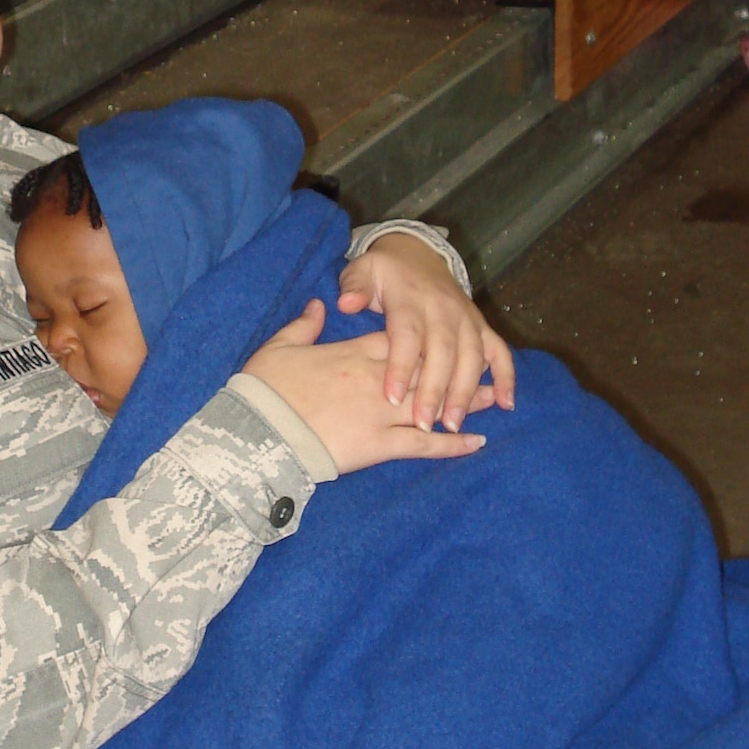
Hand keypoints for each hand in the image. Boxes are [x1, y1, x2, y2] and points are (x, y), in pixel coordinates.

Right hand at [243, 300, 488, 473]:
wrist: (259, 431)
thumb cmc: (264, 389)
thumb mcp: (279, 346)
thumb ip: (305, 324)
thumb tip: (322, 303)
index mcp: (352, 352)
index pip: (398, 341)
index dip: (421, 340)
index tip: (439, 338)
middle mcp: (376, 379)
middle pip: (426, 368)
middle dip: (454, 369)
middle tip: (481, 368)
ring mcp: (381, 413)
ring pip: (433, 403)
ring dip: (463, 402)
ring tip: (488, 400)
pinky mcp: (380, 444)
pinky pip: (425, 445)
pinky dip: (453, 445)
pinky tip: (476, 442)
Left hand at [337, 233, 514, 432]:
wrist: (415, 252)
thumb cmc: (382, 272)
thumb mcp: (361, 270)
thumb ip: (354, 287)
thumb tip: (347, 303)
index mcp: (410, 300)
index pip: (407, 335)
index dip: (401, 367)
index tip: (392, 397)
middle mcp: (442, 310)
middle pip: (443, 352)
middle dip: (435, 390)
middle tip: (424, 424)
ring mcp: (466, 318)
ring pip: (472, 356)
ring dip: (465, 391)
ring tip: (453, 424)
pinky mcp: (481, 325)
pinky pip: (500, 351)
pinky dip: (507, 376)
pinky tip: (505, 404)